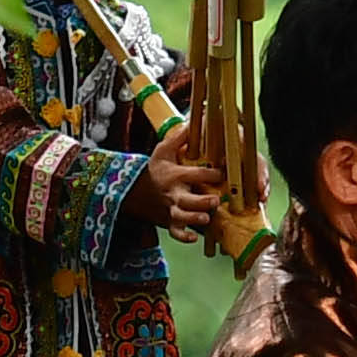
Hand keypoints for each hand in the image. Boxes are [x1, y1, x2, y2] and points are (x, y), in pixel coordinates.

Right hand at [122, 120, 222, 238]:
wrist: (136, 191)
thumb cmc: (157, 169)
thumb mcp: (163, 150)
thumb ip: (180, 137)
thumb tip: (196, 119)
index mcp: (175, 175)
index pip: (194, 174)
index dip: (209, 174)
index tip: (220, 173)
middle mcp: (174, 194)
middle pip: (187, 200)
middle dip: (201, 201)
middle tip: (215, 200)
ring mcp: (171, 210)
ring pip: (182, 217)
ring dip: (194, 219)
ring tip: (206, 218)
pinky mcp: (170, 223)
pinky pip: (175, 233)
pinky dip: (183, 237)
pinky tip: (194, 238)